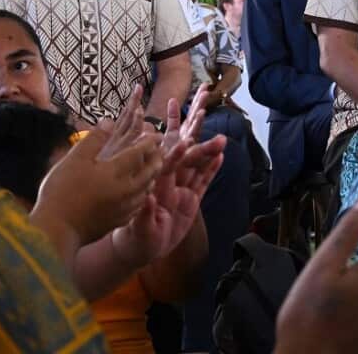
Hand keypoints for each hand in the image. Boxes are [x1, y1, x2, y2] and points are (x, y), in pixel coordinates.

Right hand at [34, 86, 163, 246]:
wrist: (56, 230)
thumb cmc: (62, 191)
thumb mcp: (74, 159)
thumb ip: (94, 140)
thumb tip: (109, 122)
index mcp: (114, 172)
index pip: (138, 153)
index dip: (148, 142)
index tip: (156, 135)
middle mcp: (125, 190)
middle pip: (149, 172)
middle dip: (157, 160)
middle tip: (161, 151)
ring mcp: (123, 208)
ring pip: (146, 190)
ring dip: (152, 177)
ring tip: (154, 170)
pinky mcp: (118, 221)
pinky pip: (139, 205)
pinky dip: (143, 195)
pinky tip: (139, 194)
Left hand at [112, 86, 223, 264]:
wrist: (140, 247)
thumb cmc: (135, 237)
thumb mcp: (138, 229)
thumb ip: (143, 214)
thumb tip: (146, 199)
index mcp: (156, 186)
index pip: (167, 165)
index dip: (176, 152)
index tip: (185, 140)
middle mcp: (170, 182)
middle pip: (186, 157)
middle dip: (196, 138)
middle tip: (205, 112)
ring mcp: (181, 190)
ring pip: (197, 166)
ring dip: (208, 152)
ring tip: (222, 138)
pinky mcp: (191, 200)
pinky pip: (202, 181)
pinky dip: (211, 169)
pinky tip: (221, 155)